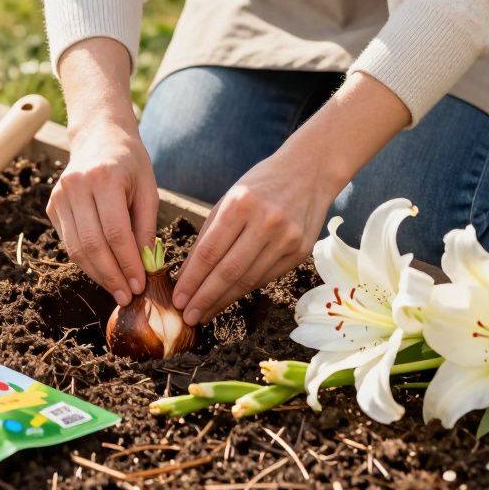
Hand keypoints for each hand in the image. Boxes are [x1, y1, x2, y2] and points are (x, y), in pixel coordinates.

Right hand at [48, 39, 159, 305]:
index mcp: (103, 178)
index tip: (140, 285)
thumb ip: (145, 228)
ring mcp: (59, 196)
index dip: (127, 263)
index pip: (115, 232)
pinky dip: (86, 261)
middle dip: (111, 276)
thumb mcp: (147, 190)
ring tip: (116, 289)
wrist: (99, 136)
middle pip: (92, 245)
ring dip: (97, 274)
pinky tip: (103, 271)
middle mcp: (75, 186)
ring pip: (76, 248)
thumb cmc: (130, 163)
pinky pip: (69, 242)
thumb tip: (145, 268)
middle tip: (127, 296)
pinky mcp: (52, 206)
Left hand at [172, 148, 332, 325]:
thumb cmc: (261, 184)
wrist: (310, 173)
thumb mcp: (229, 199)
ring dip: (223, 300)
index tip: (178, 298)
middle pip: (229, 271)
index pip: (210, 251)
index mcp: (241, 204)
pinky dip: (244, 290)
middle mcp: (266, 222)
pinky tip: (229, 298)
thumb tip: (188, 274)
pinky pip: (266, 277)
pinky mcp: (301, 252)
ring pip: (248, 280)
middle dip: (205, 297)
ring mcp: (287, 239)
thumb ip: (209, 236)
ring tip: (205, 314)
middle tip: (188, 317)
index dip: (192, 279)